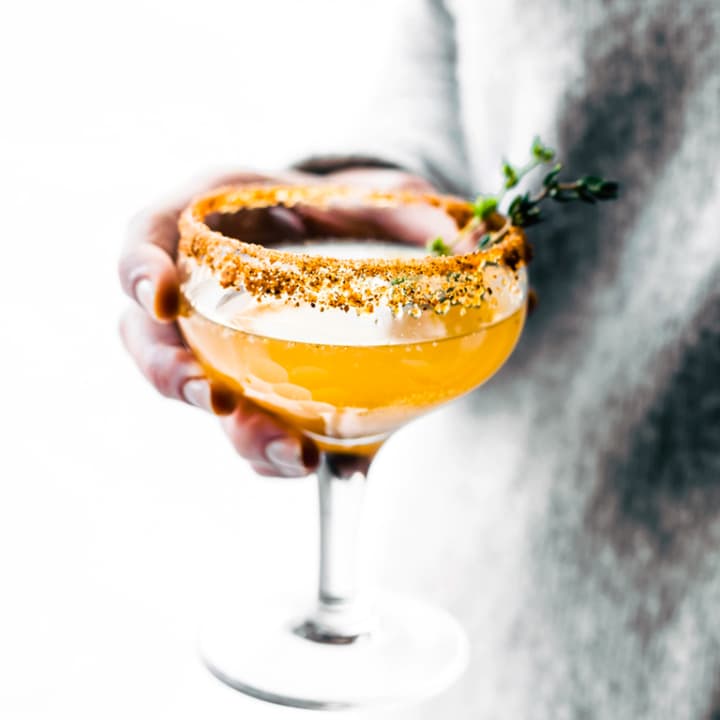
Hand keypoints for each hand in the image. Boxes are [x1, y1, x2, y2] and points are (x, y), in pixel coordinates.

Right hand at [118, 168, 446, 476]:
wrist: (348, 244)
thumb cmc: (350, 210)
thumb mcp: (381, 196)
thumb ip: (418, 213)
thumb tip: (476, 245)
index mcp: (212, 221)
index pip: (146, 237)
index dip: (139, 269)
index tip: (163, 299)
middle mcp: (202, 285)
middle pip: (149, 335)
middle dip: (172, 373)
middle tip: (217, 400)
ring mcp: (221, 340)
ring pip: (195, 393)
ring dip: (232, 431)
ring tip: (292, 454)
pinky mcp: (251, 381)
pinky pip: (244, 421)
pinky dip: (268, 450)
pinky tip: (313, 463)